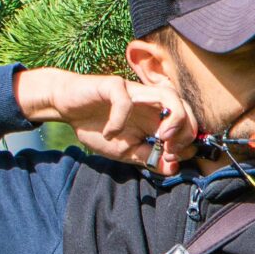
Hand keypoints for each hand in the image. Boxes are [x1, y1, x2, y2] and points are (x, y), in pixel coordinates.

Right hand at [15, 68, 195, 173]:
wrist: (67, 108)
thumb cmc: (97, 127)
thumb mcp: (126, 151)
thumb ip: (149, 158)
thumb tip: (174, 168)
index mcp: (157, 118)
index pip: (188, 125)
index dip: (188, 144)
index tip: (172, 160)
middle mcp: (152, 102)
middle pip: (186, 108)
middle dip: (186, 131)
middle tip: (170, 150)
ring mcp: (135, 91)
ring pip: (169, 95)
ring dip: (172, 119)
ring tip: (161, 138)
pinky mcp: (114, 85)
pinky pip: (125, 100)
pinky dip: (119, 120)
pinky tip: (109, 133)